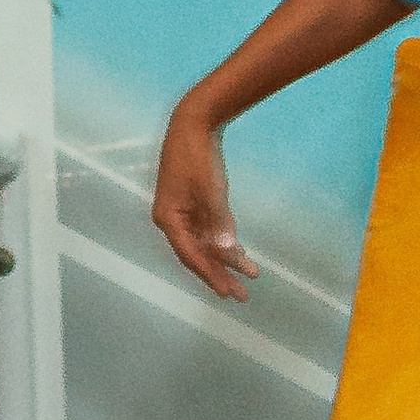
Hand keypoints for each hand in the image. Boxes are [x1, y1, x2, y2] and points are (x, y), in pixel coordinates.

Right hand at [152, 101, 257, 301]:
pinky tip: (239, 253)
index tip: (229, 292)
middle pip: (198, 255)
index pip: (191, 256)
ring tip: (250, 275)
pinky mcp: (193, 203)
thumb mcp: (211, 192)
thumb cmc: (198, 157)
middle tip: (242, 296)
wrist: (194, 123)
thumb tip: (227, 250)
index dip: (211, 275)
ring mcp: (182, 212)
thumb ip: (219, 223)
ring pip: (205, 244)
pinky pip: (208, 230)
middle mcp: (172, 220)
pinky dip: (223, 241)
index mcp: (168, 219)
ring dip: (227, 259)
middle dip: (220, 274)